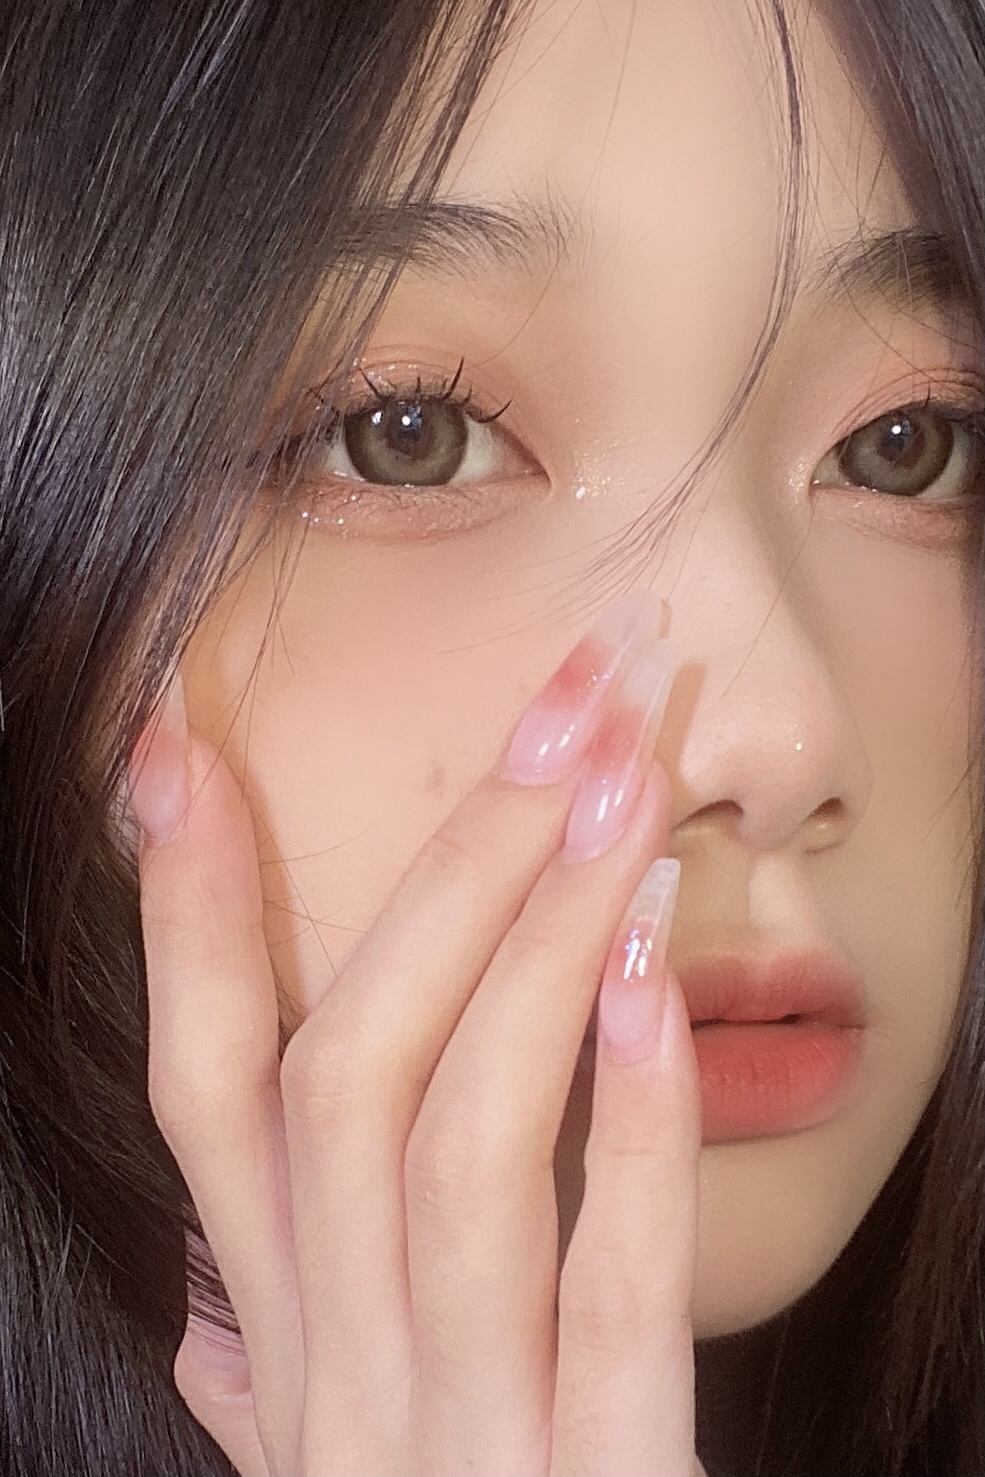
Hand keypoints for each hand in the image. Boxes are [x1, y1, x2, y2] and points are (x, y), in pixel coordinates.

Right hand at [133, 615, 705, 1476]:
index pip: (197, 1091)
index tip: (180, 752)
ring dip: (534, 943)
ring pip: (454, 1141)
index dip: (180, 918)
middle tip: (553, 694)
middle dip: (442, 866)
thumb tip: (194, 1308)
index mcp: (282, 1344)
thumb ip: (259, 1384)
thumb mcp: (326, 1474)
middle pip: (336, 1071)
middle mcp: (338, 1372)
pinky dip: (628, 1121)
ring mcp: (453, 1431)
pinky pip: (606, 1284)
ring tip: (616, 784)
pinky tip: (657, 978)